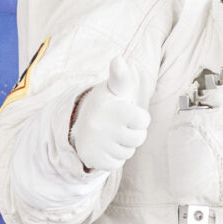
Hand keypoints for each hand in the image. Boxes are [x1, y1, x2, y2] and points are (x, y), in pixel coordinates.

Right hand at [68, 52, 153, 176]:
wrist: (79, 123)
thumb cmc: (107, 103)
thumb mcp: (114, 88)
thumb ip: (120, 76)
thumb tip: (118, 59)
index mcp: (110, 108)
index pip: (143, 121)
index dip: (140, 118)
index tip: (128, 113)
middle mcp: (100, 126)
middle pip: (138, 138)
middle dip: (134, 133)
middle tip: (121, 125)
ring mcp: (95, 144)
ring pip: (128, 152)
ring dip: (124, 145)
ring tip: (112, 135)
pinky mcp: (92, 159)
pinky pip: (117, 164)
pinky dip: (114, 157)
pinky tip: (106, 146)